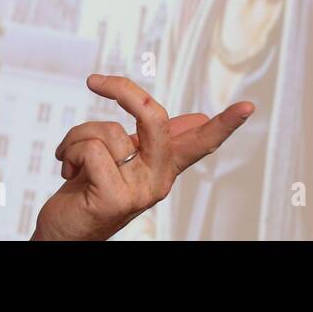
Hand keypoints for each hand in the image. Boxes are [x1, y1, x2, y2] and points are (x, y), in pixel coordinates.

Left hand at [30, 73, 253, 240]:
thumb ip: (155, 139)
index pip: (201, 141)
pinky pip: (91, 150)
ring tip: (73, 160)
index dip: (225, 123)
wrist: (63, 231)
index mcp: (164, 166)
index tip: (248, 106)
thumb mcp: (126, 158)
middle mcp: (158, 179)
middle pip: (155, 118)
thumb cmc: (90, 190)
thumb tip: (198, 120)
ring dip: (76, 136)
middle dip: (123, 90)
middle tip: (94, 81)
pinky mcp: (115, 198)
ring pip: (108, 130)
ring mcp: (139, 190)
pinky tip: (67, 170)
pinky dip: (68, 151)